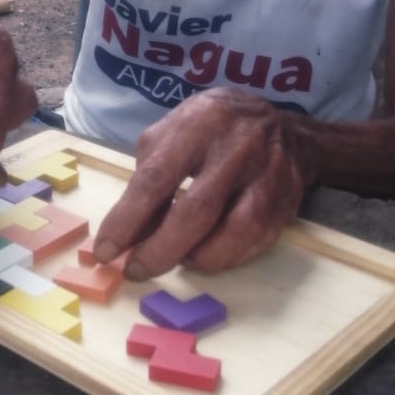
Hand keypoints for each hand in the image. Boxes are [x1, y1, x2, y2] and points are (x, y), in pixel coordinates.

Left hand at [92, 89, 317, 274]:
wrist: (283, 128)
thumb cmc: (212, 131)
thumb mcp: (172, 134)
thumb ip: (149, 177)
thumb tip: (128, 233)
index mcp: (199, 124)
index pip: (157, 178)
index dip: (128, 219)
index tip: (107, 250)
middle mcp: (238, 148)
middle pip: (196, 212)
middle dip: (159, 250)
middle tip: (135, 270)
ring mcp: (269, 176)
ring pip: (232, 232)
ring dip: (196, 257)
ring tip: (173, 260)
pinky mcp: (287, 202)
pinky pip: (255, 242)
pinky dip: (225, 257)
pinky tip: (205, 256)